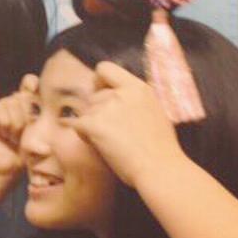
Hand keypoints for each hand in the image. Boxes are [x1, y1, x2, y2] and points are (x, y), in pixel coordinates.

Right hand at [0, 73, 38, 177]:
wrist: (8, 166)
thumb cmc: (26, 152)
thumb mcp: (40, 138)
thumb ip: (44, 130)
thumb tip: (47, 138)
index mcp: (27, 103)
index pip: (29, 83)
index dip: (31, 83)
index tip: (34, 88)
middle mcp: (11, 102)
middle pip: (22, 96)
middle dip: (26, 116)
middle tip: (23, 133)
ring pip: (10, 103)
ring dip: (15, 123)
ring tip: (12, 137)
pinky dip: (3, 121)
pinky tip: (3, 133)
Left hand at [73, 61, 187, 188]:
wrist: (159, 168)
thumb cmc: (161, 148)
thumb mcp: (154, 111)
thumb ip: (135, 100)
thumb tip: (120, 97)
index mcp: (138, 87)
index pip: (105, 68)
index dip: (99, 81)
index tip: (101, 92)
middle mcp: (121, 93)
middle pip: (94, 95)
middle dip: (97, 111)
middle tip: (110, 130)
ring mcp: (106, 107)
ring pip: (85, 111)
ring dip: (91, 124)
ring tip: (108, 141)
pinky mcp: (94, 123)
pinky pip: (76, 125)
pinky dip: (83, 134)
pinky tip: (97, 145)